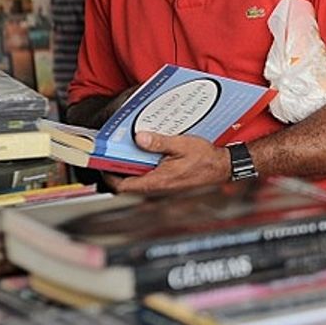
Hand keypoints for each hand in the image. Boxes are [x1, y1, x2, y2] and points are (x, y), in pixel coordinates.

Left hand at [104, 132, 231, 194]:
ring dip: (131, 166)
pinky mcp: (167, 182)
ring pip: (138, 179)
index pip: (123, 186)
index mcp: (157, 180)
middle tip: (112, 152)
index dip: (109, 176)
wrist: (222, 168)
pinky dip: (143, 166)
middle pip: (128, 183)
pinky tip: (146, 152)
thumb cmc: (205, 159)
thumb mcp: (181, 144)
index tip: (102, 163)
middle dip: (118, 168)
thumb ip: (159, 142)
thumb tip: (139, 138)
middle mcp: (158, 187)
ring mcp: (162, 186)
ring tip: (128, 149)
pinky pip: (148, 176)